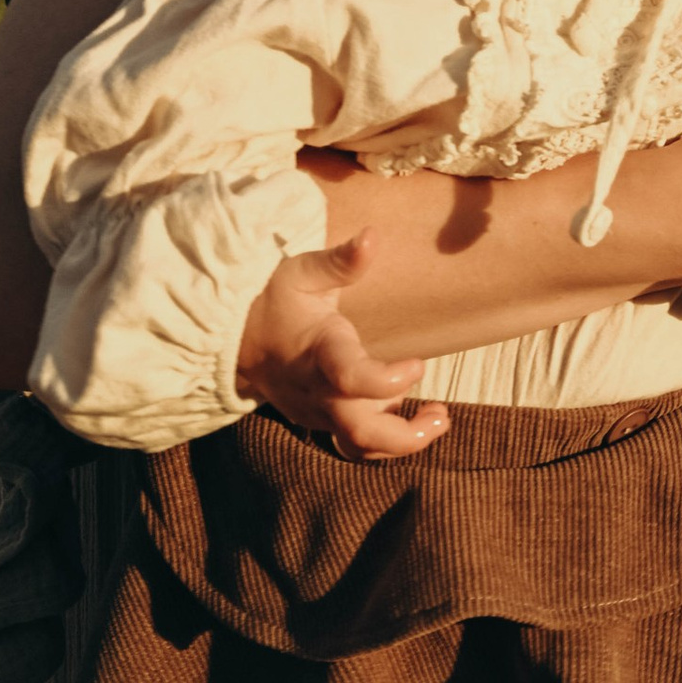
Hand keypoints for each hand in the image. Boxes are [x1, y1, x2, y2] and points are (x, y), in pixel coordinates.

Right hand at [234, 230, 452, 461]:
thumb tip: (372, 236)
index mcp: (319, 351)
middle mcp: (319, 390)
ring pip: (359, 446)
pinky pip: (354, 443)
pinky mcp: (321, 421)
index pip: (351, 378)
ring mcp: (318, 412)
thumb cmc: (275, 299)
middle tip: (441, 416)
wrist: (240, 338)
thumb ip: (340, 261)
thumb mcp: (302, 271)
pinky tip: (408, 417)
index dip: (388, 380)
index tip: (419, 364)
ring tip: (436, 420)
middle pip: (361, 433)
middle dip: (406, 435)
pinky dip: (385, 440)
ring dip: (402, 442)